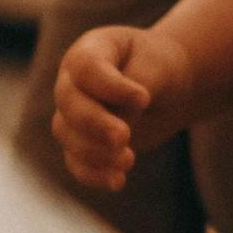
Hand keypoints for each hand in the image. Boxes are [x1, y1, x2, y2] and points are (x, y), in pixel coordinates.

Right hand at [50, 24, 194, 192]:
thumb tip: (114, 134)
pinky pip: (75, 161)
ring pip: (67, 134)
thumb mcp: (156, 71)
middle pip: (69, 103)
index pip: (86, 67)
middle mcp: (72, 81)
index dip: (110, 87)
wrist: (165, 88)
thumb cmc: (161, 68)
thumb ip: (133, 96)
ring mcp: (72, 112)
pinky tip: (117, 181)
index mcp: (89, 51)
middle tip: (124, 138)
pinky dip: (92, 174)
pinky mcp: (80, 141)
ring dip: (95, 152)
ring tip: (129, 160)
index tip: (143, 99)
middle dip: (95, 124)